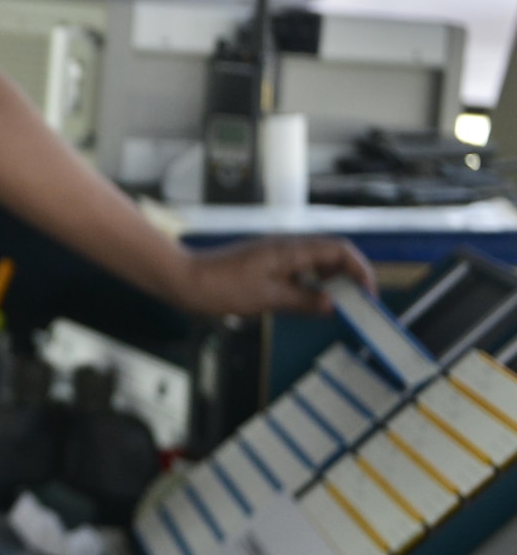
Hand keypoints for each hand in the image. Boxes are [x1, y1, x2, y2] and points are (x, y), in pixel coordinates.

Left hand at [171, 235, 376, 316]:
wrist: (186, 280)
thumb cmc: (221, 287)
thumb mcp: (267, 299)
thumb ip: (303, 301)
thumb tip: (333, 305)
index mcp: (289, 250)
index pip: (339, 250)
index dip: (360, 270)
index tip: (368, 295)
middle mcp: (285, 247)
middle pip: (331, 254)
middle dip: (350, 276)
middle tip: (358, 304)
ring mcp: (275, 255)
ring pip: (316, 262)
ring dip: (332, 281)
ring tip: (339, 306)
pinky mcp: (266, 264)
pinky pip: (299, 270)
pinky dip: (312, 284)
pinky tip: (311, 303)